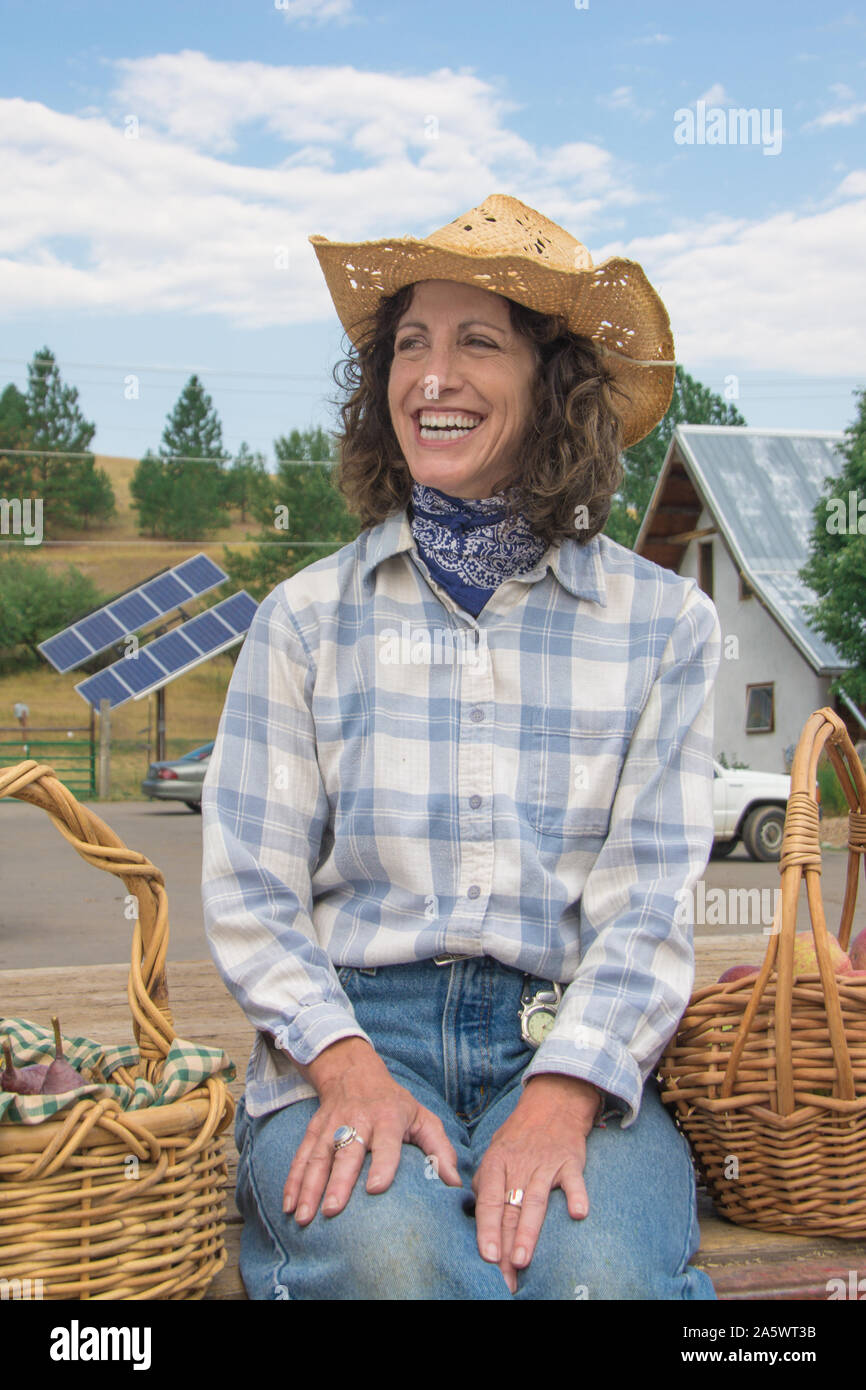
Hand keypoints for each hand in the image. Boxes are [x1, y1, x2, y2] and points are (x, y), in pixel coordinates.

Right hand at [283, 1037, 461, 1222]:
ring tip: (303, 1217)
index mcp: (388, 1118)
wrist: (355, 1072)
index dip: (383, 1163)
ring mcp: (332, 1124)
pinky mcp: (314, 1130)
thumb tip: (454, 1183)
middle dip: (338, 1181)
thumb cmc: (395, 1104)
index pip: (386, 1141)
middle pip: (347, 1151)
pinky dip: (292, 1181)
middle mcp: (358, 1120)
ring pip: (318, 1156)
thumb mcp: (422, 1117)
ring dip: (309, 1187)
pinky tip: (287, 1205)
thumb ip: (440, 1149)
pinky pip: (301, 1156)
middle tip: (332, 1210)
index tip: (377, 1188)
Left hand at [472, 1074, 598, 1293]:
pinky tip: (578, 1214)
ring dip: (528, 1231)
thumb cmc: (520, 1135)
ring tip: (522, 1259)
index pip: (488, 1200)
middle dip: (505, 1245)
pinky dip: (577, 1195)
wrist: (553, 1104)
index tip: (484, 1256)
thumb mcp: (495, 1151)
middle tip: (503, 1277)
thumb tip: (477, 1213)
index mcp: (496, 1163)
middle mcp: (518, 1165)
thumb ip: (486, 1182)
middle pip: (509, 1210)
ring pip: (535, 1201)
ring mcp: (545, 1164)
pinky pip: (573, 1181)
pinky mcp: (569, 1162)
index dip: (485, 1229)